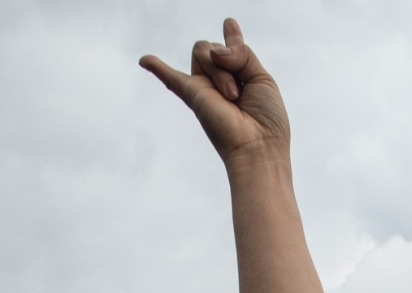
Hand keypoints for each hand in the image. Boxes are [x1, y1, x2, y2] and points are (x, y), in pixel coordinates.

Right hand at [140, 19, 288, 167]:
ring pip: (204, 51)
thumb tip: (216, 49)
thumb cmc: (267, 121)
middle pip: (215, 46)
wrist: (258, 147)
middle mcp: (218, 81)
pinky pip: (170, 76)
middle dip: (231, 60)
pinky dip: (157, 67)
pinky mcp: (192, 95)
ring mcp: (204, 88)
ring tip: (233, 96)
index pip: (230, 48)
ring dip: (222, 71)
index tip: (230, 26)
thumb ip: (241, 53)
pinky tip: (144, 61)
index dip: (232, 38)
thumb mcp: (262, 77)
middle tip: (240, 92)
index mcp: (238, 77)